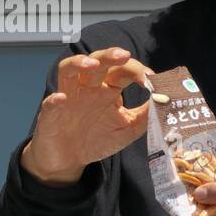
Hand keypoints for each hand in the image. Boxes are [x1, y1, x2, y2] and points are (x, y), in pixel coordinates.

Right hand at [20, 47, 152, 185]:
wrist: (69, 159)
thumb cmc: (97, 139)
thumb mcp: (128, 129)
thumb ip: (146, 116)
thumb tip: (165, 102)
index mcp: (107, 89)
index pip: (122, 71)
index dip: (137, 70)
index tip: (152, 79)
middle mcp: (88, 87)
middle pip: (97, 63)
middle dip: (110, 56)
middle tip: (125, 56)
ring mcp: (68, 97)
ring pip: (69, 70)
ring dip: (79, 63)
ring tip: (92, 64)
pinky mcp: (51, 114)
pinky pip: (50, 102)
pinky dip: (54, 99)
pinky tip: (61, 98)